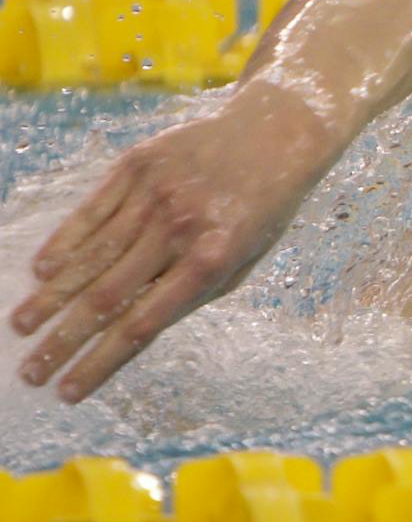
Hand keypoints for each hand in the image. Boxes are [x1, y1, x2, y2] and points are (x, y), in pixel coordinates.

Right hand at [11, 86, 329, 402]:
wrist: (277, 131)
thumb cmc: (263, 207)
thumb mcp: (244, 258)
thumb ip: (192, 292)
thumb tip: (132, 326)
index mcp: (210, 260)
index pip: (141, 326)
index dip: (100, 362)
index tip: (69, 391)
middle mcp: (178, 229)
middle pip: (105, 297)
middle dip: (62, 341)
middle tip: (30, 372)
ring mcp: (154, 194)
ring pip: (89, 255)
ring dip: (50, 297)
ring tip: (21, 326)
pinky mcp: (137, 164)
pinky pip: (91, 211)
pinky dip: (64, 243)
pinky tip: (41, 271)